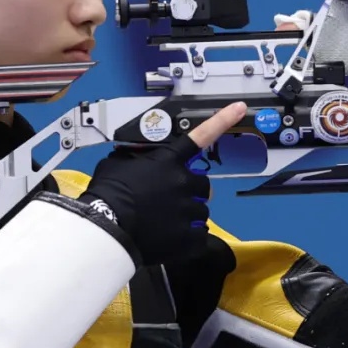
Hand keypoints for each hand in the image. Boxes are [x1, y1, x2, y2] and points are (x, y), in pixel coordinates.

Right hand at [79, 102, 246, 265]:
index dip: (222, 120)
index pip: (200, 136)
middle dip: (190, 190)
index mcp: (168, 161)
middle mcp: (183, 181)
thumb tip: (137, 162)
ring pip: (201, 211)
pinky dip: (189, 239)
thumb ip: (135, 159)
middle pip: (202, 183)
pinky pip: (199, 236)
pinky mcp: (189, 235)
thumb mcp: (117, 164)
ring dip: (188, 214)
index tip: (240, 108)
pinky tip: (171, 238)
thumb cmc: (107, 194)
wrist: (106, 228)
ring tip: (164, 222)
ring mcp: (188, 208)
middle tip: (169, 200)